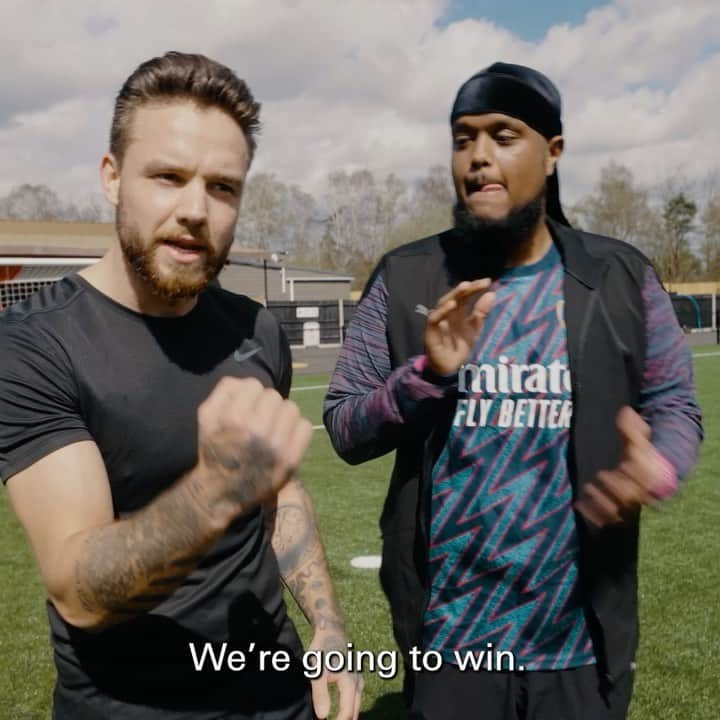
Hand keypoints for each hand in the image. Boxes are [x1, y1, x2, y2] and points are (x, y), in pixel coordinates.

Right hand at [196, 377, 313, 519]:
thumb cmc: (215, 448)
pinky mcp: (291, 460)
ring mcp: (276, 446)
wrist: (223, 490)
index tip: (247, 409)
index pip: (254, 385)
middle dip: (266, 406)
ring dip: (282, 415)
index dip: (250, 395)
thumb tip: (249, 380)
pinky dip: (296, 429)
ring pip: (291, 408)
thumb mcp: (206, 416)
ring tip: (272, 428)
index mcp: (233, 418)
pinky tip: (284, 438)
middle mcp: (255, 431)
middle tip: (259, 420)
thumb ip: (225, 390)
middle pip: (274, 396)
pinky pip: (305, 426)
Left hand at [309, 628, 362, 719]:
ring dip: (348, 717)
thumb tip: (323, 716)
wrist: (331, 632)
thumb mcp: (317, 671)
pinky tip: (340, 714)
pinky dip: (349, 709)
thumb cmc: (323, 649)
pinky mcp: (356, 679)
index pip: (347, 712)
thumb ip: (320, 694)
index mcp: (349, 682)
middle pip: (355, 712)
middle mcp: (358, 683)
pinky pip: (355, 700)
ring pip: (356, 706)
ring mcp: (358, 681)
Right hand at [424, 279, 494, 375]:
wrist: (451, 368)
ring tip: (465, 287)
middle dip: (465, 289)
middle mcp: (447, 314)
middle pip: (454, 297)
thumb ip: (481, 313)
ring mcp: (438, 322)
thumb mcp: (475, 330)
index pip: (465, 296)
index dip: (475, 288)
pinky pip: (433, 319)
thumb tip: (492, 294)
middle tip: (478, 283)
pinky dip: (441, 311)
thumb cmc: (460, 347)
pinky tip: (452, 305)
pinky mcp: (430, 332)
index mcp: (458, 312)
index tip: (488, 282)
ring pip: (442, 304)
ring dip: (453, 295)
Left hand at [576, 406, 667, 526]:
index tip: (624, 464)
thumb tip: (625, 411)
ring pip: (619, 512)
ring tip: (587, 489)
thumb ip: (631, 428)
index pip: (646, 479)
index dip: (637, 474)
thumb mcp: (637, 441)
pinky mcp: (616, 513)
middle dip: (616, 488)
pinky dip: (592, 515)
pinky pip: (606, 520)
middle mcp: (640, 494)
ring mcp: (628, 505)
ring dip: (602, 503)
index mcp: (649, 477)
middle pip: (631, 497)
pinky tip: (578, 504)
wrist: (648, 478)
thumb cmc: (640, 456)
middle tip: (600, 475)